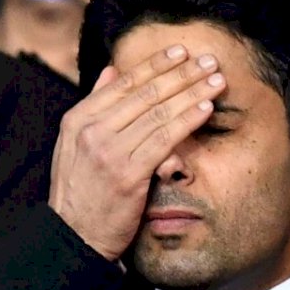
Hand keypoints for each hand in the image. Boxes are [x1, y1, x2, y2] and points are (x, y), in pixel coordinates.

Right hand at [48, 45, 226, 260]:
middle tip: (208, 61)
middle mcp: (92, 130)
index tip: (180, 52)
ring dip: (192, 93)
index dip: (155, 64)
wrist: (73, 236)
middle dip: (181, 74)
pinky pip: (164, 139)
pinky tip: (205, 109)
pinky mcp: (127, 174)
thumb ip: (96, 106)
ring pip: (158, 113)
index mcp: (78, 119)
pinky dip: (187, 121)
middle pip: (145, 93)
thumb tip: (112, 70)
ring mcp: (108, 151)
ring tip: (216, 81)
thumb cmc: (82, 193)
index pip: (123, 83)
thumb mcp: (75, 145)